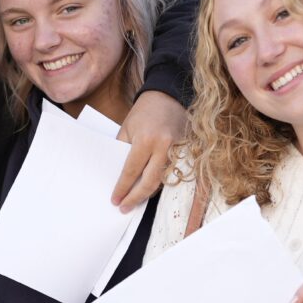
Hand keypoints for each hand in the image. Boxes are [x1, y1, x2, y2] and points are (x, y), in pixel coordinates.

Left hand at [112, 92, 187, 210]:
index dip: (123, 188)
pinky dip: (160, 183)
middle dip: (136, 197)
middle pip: (150, 182)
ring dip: (148, 193)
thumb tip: (117, 176)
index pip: (132, 171)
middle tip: (124, 207)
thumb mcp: (127, 128)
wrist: (169, 96)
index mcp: (146, 140)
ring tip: (135, 200)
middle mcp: (165, 147)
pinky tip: (150, 189)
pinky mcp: (186, 152)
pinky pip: (172, 173)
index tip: (115, 200)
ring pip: (163, 181)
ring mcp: (178, 150)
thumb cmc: (144, 111)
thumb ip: (123, 151)